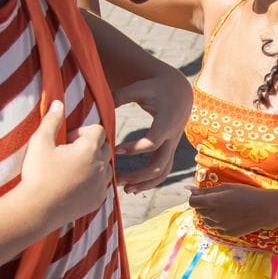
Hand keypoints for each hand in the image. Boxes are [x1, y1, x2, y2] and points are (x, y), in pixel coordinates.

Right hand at [13, 101, 113, 231]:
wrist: (36, 210)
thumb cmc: (37, 174)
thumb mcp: (40, 142)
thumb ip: (52, 120)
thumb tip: (59, 102)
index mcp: (89, 149)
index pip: (98, 130)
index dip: (84, 131)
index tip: (68, 140)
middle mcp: (101, 166)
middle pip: (105, 147)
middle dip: (92, 146)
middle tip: (70, 153)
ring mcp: (101, 184)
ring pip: (106, 167)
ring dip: (94, 164)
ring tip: (73, 169)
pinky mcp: (98, 200)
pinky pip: (102, 185)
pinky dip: (94, 182)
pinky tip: (75, 184)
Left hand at [112, 72, 190, 193]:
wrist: (178, 92)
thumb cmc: (155, 88)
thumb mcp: (139, 88)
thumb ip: (120, 96)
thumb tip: (99, 106)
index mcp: (166, 121)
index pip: (153, 142)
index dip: (134, 148)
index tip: (115, 150)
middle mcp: (172, 137)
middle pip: (159, 165)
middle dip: (138, 176)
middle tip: (116, 180)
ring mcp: (172, 146)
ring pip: (163, 172)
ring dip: (145, 183)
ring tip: (125, 189)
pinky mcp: (169, 150)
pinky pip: (163, 171)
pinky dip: (150, 181)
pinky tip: (134, 186)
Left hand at [189, 183, 277, 238]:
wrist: (265, 209)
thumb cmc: (247, 193)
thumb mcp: (226, 187)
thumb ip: (206, 190)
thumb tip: (188, 188)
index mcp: (212, 202)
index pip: (192, 202)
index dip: (196, 198)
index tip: (204, 196)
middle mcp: (213, 216)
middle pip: (199, 211)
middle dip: (204, 206)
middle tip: (219, 200)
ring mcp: (220, 226)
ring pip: (207, 221)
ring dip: (211, 215)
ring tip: (226, 208)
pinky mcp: (227, 234)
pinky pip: (216, 228)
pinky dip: (219, 222)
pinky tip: (231, 216)